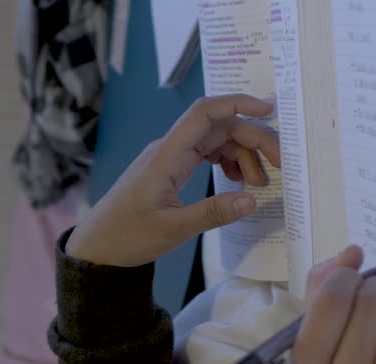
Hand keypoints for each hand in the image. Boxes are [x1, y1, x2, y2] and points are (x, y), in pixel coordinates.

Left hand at [65, 94, 280, 266]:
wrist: (96, 247)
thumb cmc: (126, 236)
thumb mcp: (172, 229)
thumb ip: (213, 214)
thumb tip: (252, 200)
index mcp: (166, 156)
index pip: (205, 113)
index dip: (238, 103)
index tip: (269, 111)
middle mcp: (168, 149)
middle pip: (218, 127)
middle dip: (252, 139)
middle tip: (279, 166)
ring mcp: (168, 158)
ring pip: (215, 141)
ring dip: (242, 154)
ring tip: (258, 183)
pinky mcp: (169, 170)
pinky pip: (204, 154)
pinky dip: (227, 162)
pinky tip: (237, 182)